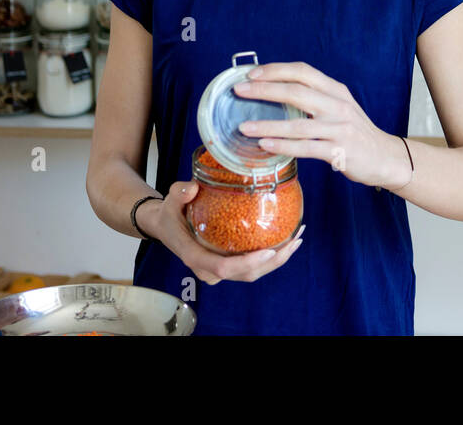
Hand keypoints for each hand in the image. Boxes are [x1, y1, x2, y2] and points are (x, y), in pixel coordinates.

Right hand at [137, 180, 303, 283]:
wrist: (165, 225)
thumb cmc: (170, 213)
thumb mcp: (171, 200)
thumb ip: (179, 194)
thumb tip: (191, 188)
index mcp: (195, 257)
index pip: (224, 268)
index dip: (248, 264)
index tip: (270, 252)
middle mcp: (209, 270)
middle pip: (246, 274)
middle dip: (274, 262)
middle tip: (294, 241)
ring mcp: (220, 271)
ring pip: (253, 273)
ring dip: (278, 260)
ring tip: (297, 239)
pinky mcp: (229, 264)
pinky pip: (253, 266)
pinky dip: (272, 256)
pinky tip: (287, 239)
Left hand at [234, 61, 411, 189]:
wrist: (385, 157)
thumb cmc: (355, 132)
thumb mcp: (339, 106)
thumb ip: (315, 98)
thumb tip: (275, 91)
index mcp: (335, 90)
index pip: (303, 72)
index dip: (275, 70)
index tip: (251, 74)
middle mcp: (338, 105)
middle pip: (297, 92)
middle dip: (264, 90)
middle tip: (239, 91)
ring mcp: (340, 128)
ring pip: (298, 123)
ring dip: (267, 124)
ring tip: (244, 127)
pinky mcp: (339, 151)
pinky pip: (306, 148)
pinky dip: (283, 146)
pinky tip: (265, 146)